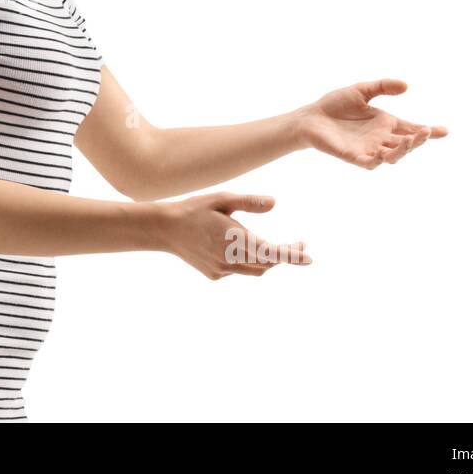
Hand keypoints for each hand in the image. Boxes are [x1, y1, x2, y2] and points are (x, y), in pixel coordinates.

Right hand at [155, 192, 310, 280]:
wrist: (164, 229)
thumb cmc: (194, 209)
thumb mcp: (222, 198)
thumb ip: (249, 202)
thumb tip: (276, 203)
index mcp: (234, 239)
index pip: (271, 252)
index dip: (292, 255)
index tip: (308, 256)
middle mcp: (230, 259)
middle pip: (267, 263)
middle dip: (285, 255)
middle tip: (299, 244)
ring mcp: (222, 270)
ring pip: (255, 270)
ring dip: (268, 260)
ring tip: (277, 247)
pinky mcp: (215, 275)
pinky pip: (239, 270)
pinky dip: (246, 261)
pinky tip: (239, 249)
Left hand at [295, 78, 447, 169]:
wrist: (311, 117)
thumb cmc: (335, 105)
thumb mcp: (361, 90)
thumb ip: (382, 86)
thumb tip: (407, 86)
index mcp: (386, 124)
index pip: (412, 129)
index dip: (429, 132)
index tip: (445, 131)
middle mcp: (381, 139)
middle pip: (406, 144)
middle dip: (418, 140)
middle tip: (425, 131)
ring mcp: (368, 149)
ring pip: (392, 156)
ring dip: (402, 150)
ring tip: (408, 140)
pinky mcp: (353, 156)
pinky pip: (368, 163)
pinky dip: (376, 160)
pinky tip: (382, 154)